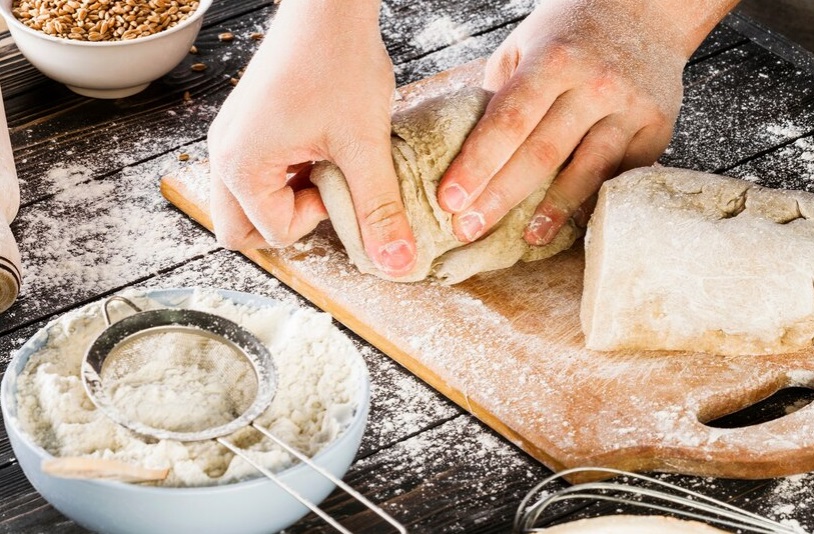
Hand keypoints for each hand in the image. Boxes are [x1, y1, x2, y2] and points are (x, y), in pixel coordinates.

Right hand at [207, 0, 416, 275]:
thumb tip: (396, 263)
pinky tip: (319, 149)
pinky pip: (256, 173)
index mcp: (240, 164)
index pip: (272, 233)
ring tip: (324, 167)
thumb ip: (378, 209)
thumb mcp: (364, 144)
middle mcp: (223, 154)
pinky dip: (286, 176)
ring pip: (246, 203)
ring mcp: (231, 137)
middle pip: (240, 230)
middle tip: (325, 193)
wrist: (329, 3)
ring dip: (287, 200)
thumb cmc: (338, 60)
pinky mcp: (246, 125)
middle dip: (287, 224)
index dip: (316, 219)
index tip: (343, 181)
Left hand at [436, 0, 714, 244]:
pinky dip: (595, 200)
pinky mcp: (657, 127)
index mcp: (553, 60)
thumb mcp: (525, 44)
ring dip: (552, 211)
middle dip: (500, 197)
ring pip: (587, 171)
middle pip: (541, 154)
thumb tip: (466, 152)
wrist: (647, 8)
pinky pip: (622, 174)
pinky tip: (573, 222)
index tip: (450, 199)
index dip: (477, 165)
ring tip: (526, 238)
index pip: (508, 122)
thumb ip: (500, 94)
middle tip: (469, 228)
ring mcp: (630, 107)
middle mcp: (594, 84)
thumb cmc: (573, 31)